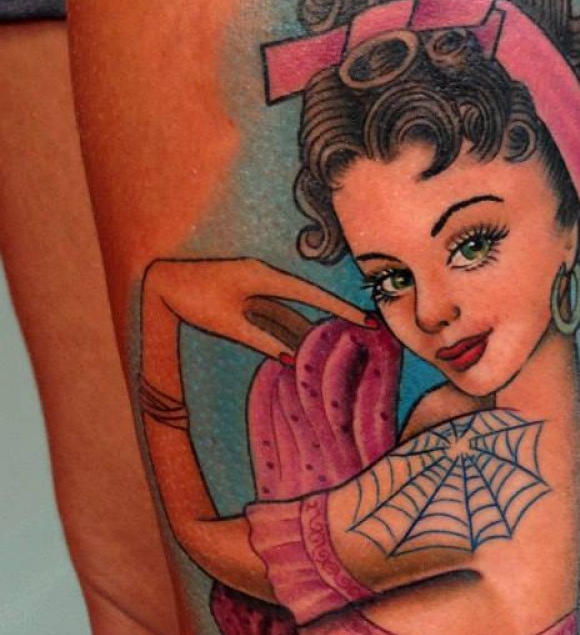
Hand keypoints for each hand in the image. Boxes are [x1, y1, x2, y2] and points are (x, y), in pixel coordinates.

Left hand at [143, 256, 371, 359]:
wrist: (160, 281)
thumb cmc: (192, 298)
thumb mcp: (228, 323)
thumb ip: (261, 340)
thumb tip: (290, 357)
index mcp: (263, 277)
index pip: (311, 294)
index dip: (340, 308)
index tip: (365, 320)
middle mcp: (263, 277)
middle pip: (305, 301)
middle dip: (330, 318)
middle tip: (361, 333)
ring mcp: (253, 285)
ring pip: (287, 309)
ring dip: (305, 327)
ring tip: (333, 345)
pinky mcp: (243, 293)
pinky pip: (271, 311)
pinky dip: (283, 327)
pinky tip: (297, 344)